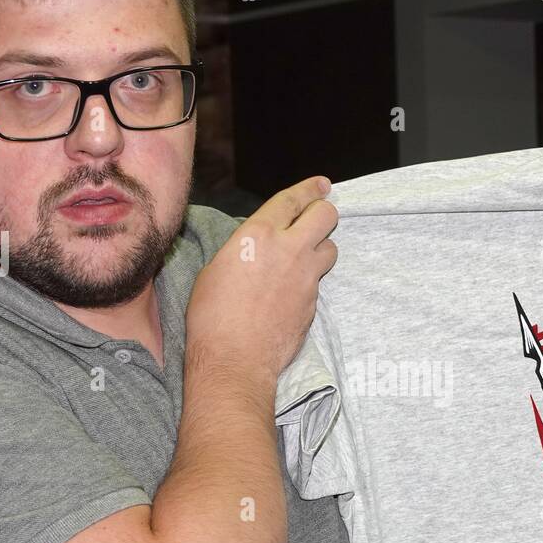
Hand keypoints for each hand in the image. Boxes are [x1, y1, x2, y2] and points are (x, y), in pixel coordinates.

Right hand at [185, 176, 337, 387]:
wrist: (234, 358)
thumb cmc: (212, 315)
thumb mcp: (216, 268)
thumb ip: (244, 248)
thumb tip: (257, 247)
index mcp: (258, 234)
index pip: (293, 200)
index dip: (310, 189)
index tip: (322, 185)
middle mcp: (289, 250)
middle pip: (326, 216)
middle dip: (324, 212)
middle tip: (317, 218)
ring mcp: (306, 278)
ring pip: (331, 249)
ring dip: (320, 250)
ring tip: (302, 261)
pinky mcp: (313, 304)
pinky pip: (318, 283)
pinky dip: (309, 283)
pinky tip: (289, 295)